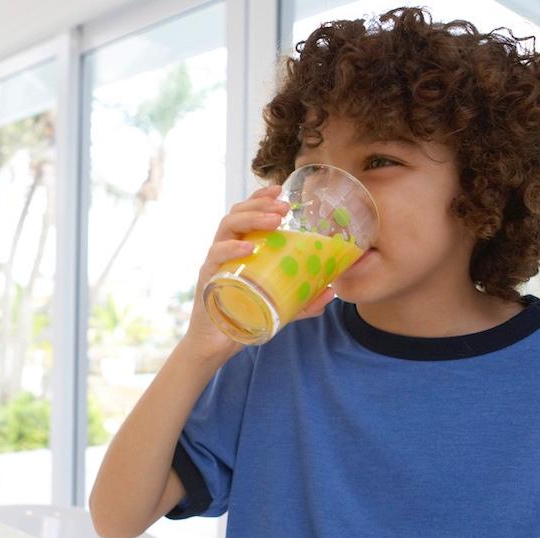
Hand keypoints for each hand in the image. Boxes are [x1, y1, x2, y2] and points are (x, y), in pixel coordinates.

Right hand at [182, 185, 335, 359]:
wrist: (216, 345)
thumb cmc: (243, 319)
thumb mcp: (279, 308)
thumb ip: (303, 301)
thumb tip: (331, 293)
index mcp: (238, 250)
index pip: (245, 214)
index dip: (260, 198)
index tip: (280, 190)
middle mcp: (224, 251)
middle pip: (236, 214)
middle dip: (260, 205)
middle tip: (284, 207)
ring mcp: (215, 263)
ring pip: (226, 227)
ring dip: (250, 218)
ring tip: (274, 220)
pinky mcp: (208, 278)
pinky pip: (215, 256)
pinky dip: (231, 248)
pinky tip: (248, 247)